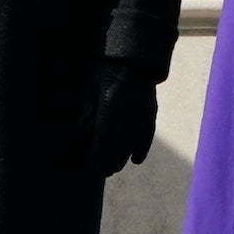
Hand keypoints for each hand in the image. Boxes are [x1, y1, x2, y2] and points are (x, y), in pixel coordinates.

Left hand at [84, 59, 158, 176]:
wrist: (135, 60)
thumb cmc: (106, 74)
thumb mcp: (92, 86)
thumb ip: (87, 108)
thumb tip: (82, 131)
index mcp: (110, 102)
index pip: (103, 136)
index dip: (98, 154)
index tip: (92, 167)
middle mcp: (128, 109)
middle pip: (118, 143)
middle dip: (110, 161)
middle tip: (102, 173)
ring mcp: (142, 112)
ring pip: (132, 143)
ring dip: (123, 158)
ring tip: (114, 169)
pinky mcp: (152, 113)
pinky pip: (147, 136)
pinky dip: (142, 149)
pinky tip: (136, 160)